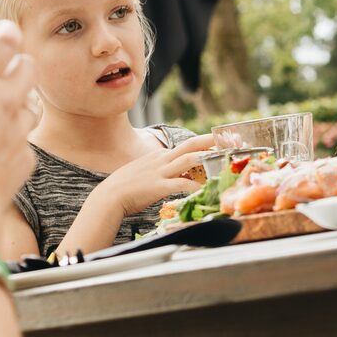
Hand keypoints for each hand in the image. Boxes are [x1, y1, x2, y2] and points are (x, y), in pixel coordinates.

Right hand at [0, 21, 37, 242]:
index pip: (6, 41)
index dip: (6, 32)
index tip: (1, 31)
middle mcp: (5, 102)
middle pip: (29, 67)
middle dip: (18, 62)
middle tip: (1, 66)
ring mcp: (20, 132)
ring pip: (34, 103)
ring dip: (21, 99)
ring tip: (1, 104)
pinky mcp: (25, 160)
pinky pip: (26, 142)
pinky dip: (14, 140)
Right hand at [91, 132, 214, 217]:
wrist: (109, 197)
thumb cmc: (126, 187)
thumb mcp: (146, 172)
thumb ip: (162, 170)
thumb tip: (178, 174)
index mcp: (159, 155)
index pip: (186, 147)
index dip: (204, 146)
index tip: (219, 145)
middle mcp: (161, 160)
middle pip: (190, 146)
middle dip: (210, 141)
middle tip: (227, 140)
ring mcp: (160, 172)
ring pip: (188, 160)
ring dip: (207, 158)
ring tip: (223, 160)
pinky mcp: (158, 186)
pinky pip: (181, 184)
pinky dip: (195, 186)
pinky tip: (205, 190)